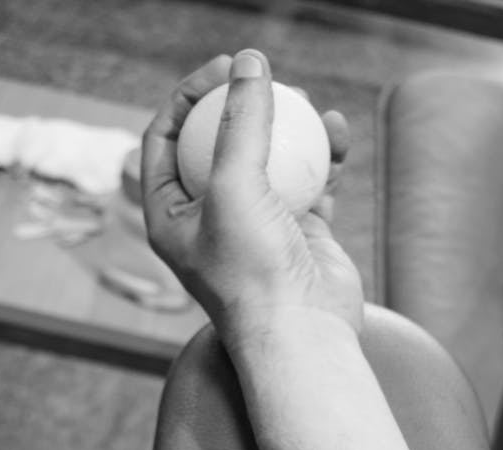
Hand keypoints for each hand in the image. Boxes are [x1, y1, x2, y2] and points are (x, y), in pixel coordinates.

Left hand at [141, 50, 363, 343]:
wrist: (302, 335)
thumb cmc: (252, 273)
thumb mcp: (234, 186)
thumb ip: (241, 121)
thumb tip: (250, 62)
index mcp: (171, 216)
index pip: (166, 139)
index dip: (189, 96)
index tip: (223, 68)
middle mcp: (210, 220)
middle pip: (219, 143)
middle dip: (242, 104)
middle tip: (266, 77)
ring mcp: (257, 226)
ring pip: (270, 159)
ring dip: (288, 126)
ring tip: (305, 100)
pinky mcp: (300, 232)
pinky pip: (312, 181)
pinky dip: (324, 155)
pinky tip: (336, 131)